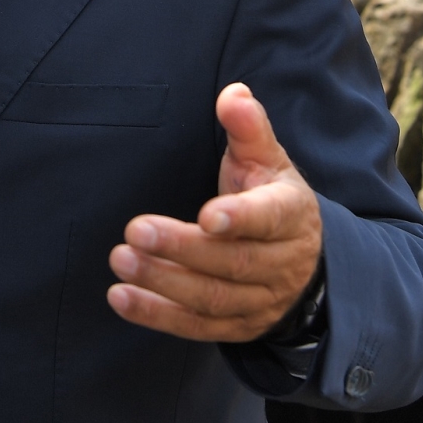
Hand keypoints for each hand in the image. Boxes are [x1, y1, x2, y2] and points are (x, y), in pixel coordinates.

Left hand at [106, 83, 322, 341]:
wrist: (301, 259)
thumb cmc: (269, 196)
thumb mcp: (266, 159)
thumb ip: (248, 127)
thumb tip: (233, 94)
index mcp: (289, 214)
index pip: (269, 218)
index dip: (240, 218)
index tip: (206, 215)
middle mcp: (280, 262)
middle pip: (232, 262)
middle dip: (182, 248)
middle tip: (136, 230)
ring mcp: (260, 300)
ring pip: (213, 298)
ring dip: (163, 282)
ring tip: (121, 259)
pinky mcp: (238, 327)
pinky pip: (197, 327)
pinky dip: (157, 315)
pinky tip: (121, 297)